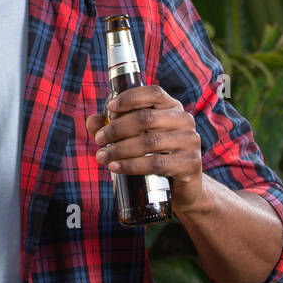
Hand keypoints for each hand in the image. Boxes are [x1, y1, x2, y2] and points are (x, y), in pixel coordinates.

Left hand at [83, 84, 207, 213]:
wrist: (182, 188)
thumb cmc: (156, 156)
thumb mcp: (135, 138)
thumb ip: (113, 127)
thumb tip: (92, 120)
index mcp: (172, 107)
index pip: (154, 93)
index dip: (130, 97)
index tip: (109, 107)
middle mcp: (184, 120)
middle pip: (146, 118)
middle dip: (117, 129)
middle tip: (99, 140)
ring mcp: (190, 142)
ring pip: (149, 141)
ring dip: (120, 149)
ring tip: (102, 156)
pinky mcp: (189, 164)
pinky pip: (155, 163)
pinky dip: (131, 165)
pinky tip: (115, 167)